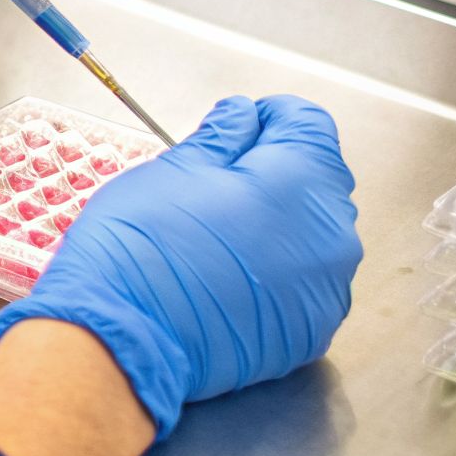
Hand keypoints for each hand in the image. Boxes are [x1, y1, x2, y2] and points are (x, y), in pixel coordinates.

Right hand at [0, 95, 362, 437]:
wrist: (123, 337)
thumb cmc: (140, 244)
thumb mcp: (173, 169)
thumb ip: (222, 138)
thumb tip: (243, 117)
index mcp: (301, 181)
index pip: (309, 125)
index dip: (270, 117)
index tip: (236, 127)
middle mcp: (332, 236)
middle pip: (316, 182)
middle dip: (274, 172)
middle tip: (214, 183)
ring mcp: (326, 291)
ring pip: (312, 237)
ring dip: (277, 225)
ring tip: (216, 236)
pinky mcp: (309, 333)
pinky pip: (303, 285)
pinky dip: (274, 272)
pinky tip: (224, 276)